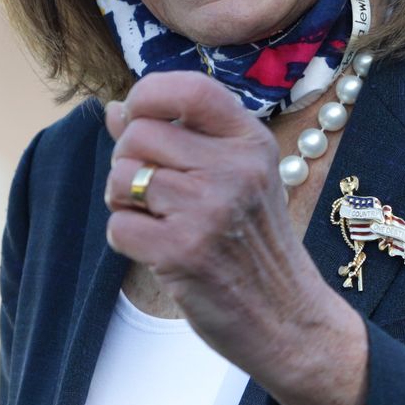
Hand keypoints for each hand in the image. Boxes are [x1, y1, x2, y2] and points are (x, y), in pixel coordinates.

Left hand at [103, 71, 366, 404]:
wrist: (287, 315)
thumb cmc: (256, 245)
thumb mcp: (239, 178)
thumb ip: (182, 139)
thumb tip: (116, 110)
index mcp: (252, 143)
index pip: (191, 89)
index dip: (149, 95)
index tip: (141, 118)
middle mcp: (235, 168)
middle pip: (138, 136)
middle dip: (129, 163)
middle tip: (155, 193)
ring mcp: (210, 209)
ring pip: (121, 179)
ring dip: (125, 203)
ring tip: (160, 221)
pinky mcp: (183, 251)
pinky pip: (118, 225)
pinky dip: (128, 239)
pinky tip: (161, 250)